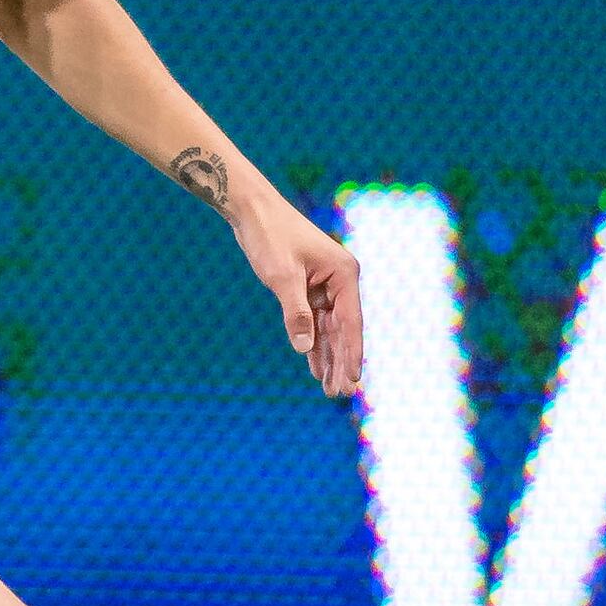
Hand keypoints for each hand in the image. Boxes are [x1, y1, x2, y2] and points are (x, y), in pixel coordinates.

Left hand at [229, 186, 363, 400]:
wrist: (252, 211)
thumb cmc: (270, 237)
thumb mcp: (282, 277)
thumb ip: (295, 313)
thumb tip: (304, 348)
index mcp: (344, 274)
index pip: (351, 322)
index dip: (352, 353)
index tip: (352, 380)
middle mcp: (341, 281)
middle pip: (343, 330)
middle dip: (340, 362)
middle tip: (339, 394)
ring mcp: (326, 286)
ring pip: (330, 330)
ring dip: (328, 358)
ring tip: (329, 389)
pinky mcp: (309, 289)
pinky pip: (316, 323)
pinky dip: (314, 344)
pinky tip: (315, 366)